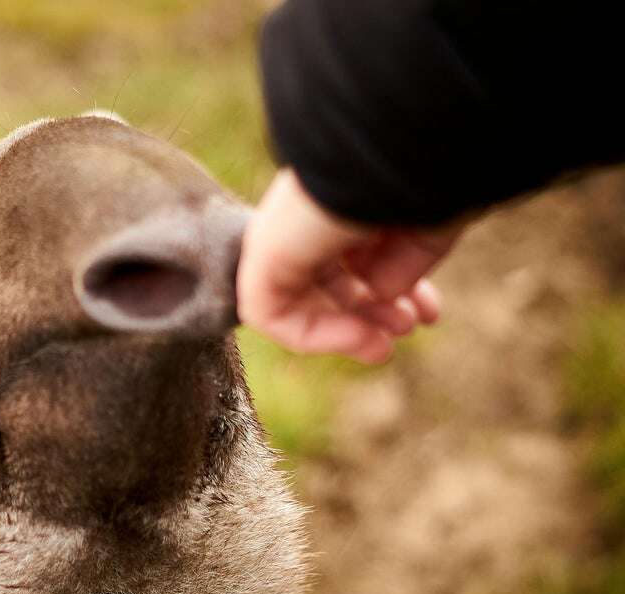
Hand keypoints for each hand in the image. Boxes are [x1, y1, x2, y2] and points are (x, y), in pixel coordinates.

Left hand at [237, 169, 459, 362]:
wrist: (388, 151)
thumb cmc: (419, 178)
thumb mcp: (425, 227)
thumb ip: (406, 263)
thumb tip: (385, 295)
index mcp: (346, 198)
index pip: (360, 252)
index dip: (397, 288)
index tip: (429, 315)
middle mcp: (308, 214)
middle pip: (331, 278)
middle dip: (372, 312)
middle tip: (408, 329)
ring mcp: (280, 235)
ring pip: (301, 298)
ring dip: (344, 330)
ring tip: (384, 346)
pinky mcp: (260, 259)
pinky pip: (274, 314)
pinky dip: (315, 335)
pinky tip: (360, 335)